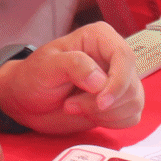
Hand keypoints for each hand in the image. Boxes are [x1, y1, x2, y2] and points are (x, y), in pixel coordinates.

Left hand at [0, 23, 144, 133]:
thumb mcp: (46, 67)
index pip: (125, 57)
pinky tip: (88, 115)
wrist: (27, 101)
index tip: (101, 102)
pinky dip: (111, 123)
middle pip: (131, 84)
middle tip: (70, 104)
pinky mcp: (119, 102)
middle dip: (102, 104)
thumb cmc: (33, 77)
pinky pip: (131, 117)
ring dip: (104, 115)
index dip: (118, 82)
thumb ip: (72, 66)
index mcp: (100, 38)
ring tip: (74, 107)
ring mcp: (118, 81)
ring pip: (134, 103)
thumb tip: (100, 80)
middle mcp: (113, 57)